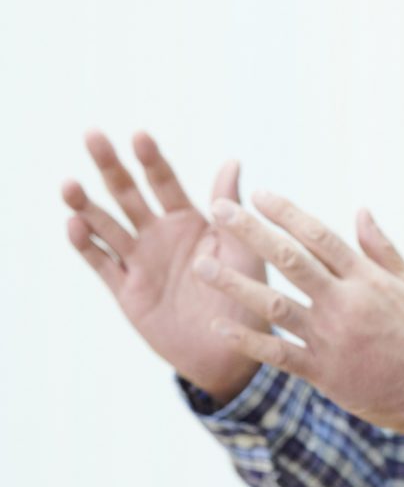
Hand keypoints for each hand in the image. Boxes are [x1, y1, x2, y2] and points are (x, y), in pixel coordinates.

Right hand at [61, 130, 264, 402]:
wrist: (235, 352)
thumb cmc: (250, 297)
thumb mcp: (243, 248)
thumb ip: (230, 208)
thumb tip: (232, 160)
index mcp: (190, 221)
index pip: (165, 183)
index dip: (152, 160)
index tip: (139, 134)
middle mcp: (159, 235)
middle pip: (128, 195)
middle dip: (111, 166)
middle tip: (93, 135)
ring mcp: (140, 261)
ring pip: (107, 226)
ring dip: (87, 205)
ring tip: (70, 185)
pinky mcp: (126, 290)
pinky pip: (102, 264)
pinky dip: (86, 245)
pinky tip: (75, 225)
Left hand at [198, 191, 403, 436]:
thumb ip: (383, 249)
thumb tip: (360, 211)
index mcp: (368, 279)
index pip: (320, 236)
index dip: (286, 213)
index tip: (258, 195)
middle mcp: (345, 303)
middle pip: (290, 260)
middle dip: (250, 232)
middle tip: (218, 209)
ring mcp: (331, 338)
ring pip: (273, 305)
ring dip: (234, 284)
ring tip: (201, 266)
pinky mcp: (323, 372)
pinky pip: (277, 353)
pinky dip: (246, 339)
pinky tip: (218, 324)